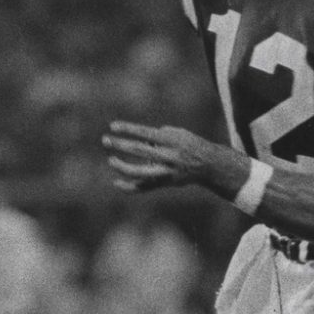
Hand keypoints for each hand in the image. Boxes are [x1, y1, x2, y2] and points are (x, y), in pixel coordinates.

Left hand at [101, 121, 217, 193]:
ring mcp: (166, 171)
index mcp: (171, 141)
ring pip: (139, 172)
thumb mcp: (178, 134)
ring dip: (122, 166)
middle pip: (139, 151)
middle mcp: (168, 156)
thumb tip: (140, 141)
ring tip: (111, 159)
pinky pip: (144, 187)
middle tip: (105, 140)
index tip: (113, 126)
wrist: (208, 165)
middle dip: (120, 145)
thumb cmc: (189, 145)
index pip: (145, 133)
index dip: (128, 129)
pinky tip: (116, 182)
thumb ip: (158, 136)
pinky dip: (129, 186)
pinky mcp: (164, 183)